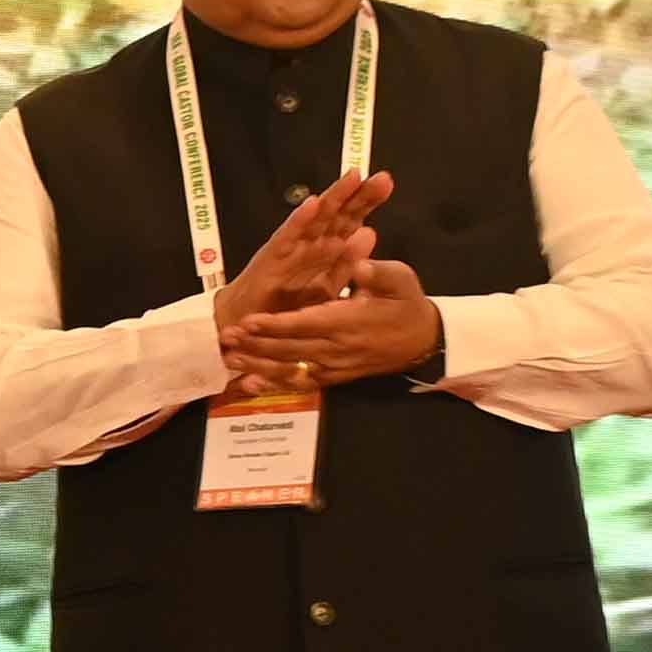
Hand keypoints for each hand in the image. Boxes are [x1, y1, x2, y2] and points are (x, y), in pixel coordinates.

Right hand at [211, 169, 389, 351]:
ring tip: (350, 180)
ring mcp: (290, 248)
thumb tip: (370, 232)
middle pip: (336, 214)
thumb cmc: (285, 306)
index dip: (366, 201)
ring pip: (315, 219)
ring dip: (333, 199)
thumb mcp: (327, 287)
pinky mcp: (271, 259)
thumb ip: (348, 263)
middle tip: (380, 178)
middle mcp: (309, 243)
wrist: (249, 326)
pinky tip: (312, 206)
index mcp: (325, 249)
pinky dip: (298, 221)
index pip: (349, 219)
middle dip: (357, 195)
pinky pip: (287, 238)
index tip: (385, 184)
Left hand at [226, 258, 439, 393]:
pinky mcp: (335, 377)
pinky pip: (302, 383)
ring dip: (258, 366)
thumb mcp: (400, 279)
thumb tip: (358, 266)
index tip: (250, 321)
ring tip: (229, 359)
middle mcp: (339, 347)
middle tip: (227, 338)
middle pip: (291, 349)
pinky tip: (250, 385)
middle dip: (257, 345)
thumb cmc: (406, 302)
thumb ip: (376, 273)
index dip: (277, 325)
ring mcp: (336, 365)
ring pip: (292, 369)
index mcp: (351, 320)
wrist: (424, 339)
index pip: (308, 324)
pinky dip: (275, 385)